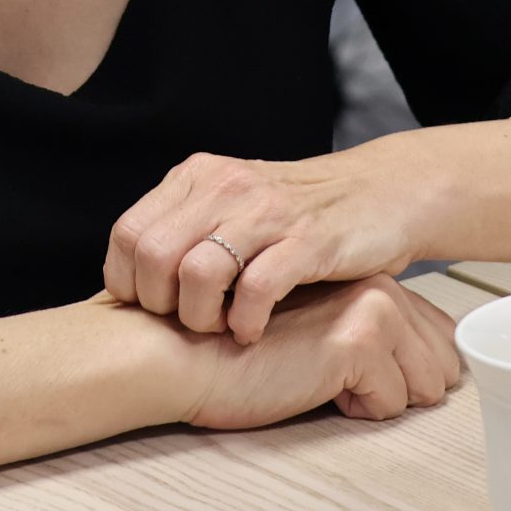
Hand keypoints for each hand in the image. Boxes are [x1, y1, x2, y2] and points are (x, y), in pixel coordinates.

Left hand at [105, 148, 415, 343]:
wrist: (382, 193)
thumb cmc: (298, 215)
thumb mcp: (232, 205)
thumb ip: (187, 228)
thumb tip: (133, 279)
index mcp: (200, 177)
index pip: (128, 234)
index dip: (128, 283)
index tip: (152, 308)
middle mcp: (227, 187)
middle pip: (153, 256)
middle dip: (161, 306)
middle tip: (188, 324)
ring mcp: (268, 212)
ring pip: (197, 273)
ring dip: (200, 318)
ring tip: (219, 329)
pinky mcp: (310, 241)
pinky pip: (256, 289)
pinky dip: (245, 323)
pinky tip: (253, 332)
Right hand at [181, 275, 462, 427]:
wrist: (184, 353)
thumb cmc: (237, 352)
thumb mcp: (310, 334)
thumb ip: (358, 333)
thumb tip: (416, 368)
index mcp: (368, 280)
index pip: (436, 335)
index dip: (402, 372)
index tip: (352, 373)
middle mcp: (377, 285)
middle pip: (443, 363)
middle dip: (398, 388)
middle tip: (332, 378)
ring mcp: (372, 307)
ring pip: (425, 386)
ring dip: (375, 399)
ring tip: (317, 379)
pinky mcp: (359, 337)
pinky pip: (393, 404)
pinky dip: (355, 411)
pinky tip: (307, 386)